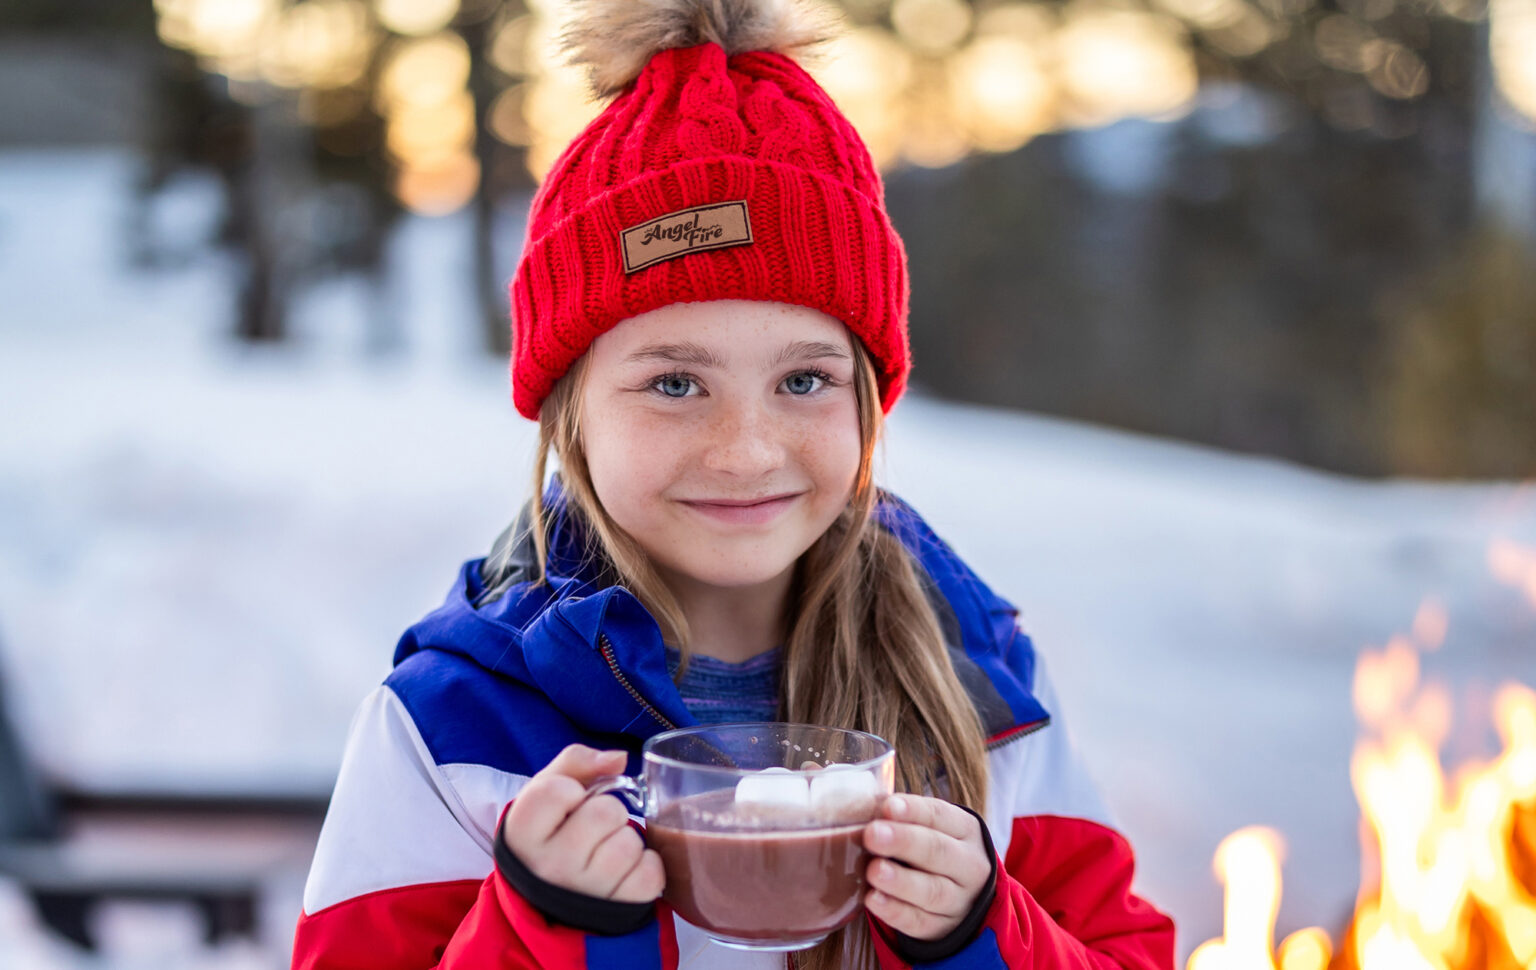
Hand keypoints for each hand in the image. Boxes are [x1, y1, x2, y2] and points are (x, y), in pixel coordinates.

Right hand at [500, 744, 664, 903]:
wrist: (547, 900)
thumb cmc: (550, 833)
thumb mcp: (545, 792)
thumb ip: (576, 762)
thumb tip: (618, 759)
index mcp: (524, 835)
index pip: (558, 791)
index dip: (572, 789)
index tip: (568, 803)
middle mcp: (550, 867)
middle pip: (606, 812)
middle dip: (607, 812)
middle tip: (593, 828)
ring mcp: (584, 893)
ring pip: (630, 842)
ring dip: (625, 840)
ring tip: (605, 851)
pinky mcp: (616, 909)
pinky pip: (650, 872)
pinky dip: (645, 865)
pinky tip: (623, 870)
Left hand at [862, 794, 992, 940]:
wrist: (963, 895)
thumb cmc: (933, 849)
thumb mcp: (931, 828)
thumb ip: (902, 818)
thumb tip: (861, 806)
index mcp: (965, 830)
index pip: (940, 815)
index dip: (913, 810)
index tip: (887, 806)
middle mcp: (968, 865)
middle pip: (937, 851)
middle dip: (903, 842)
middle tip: (872, 834)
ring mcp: (958, 899)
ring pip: (931, 890)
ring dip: (900, 880)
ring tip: (874, 871)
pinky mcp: (942, 928)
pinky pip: (919, 921)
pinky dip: (895, 911)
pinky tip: (873, 899)